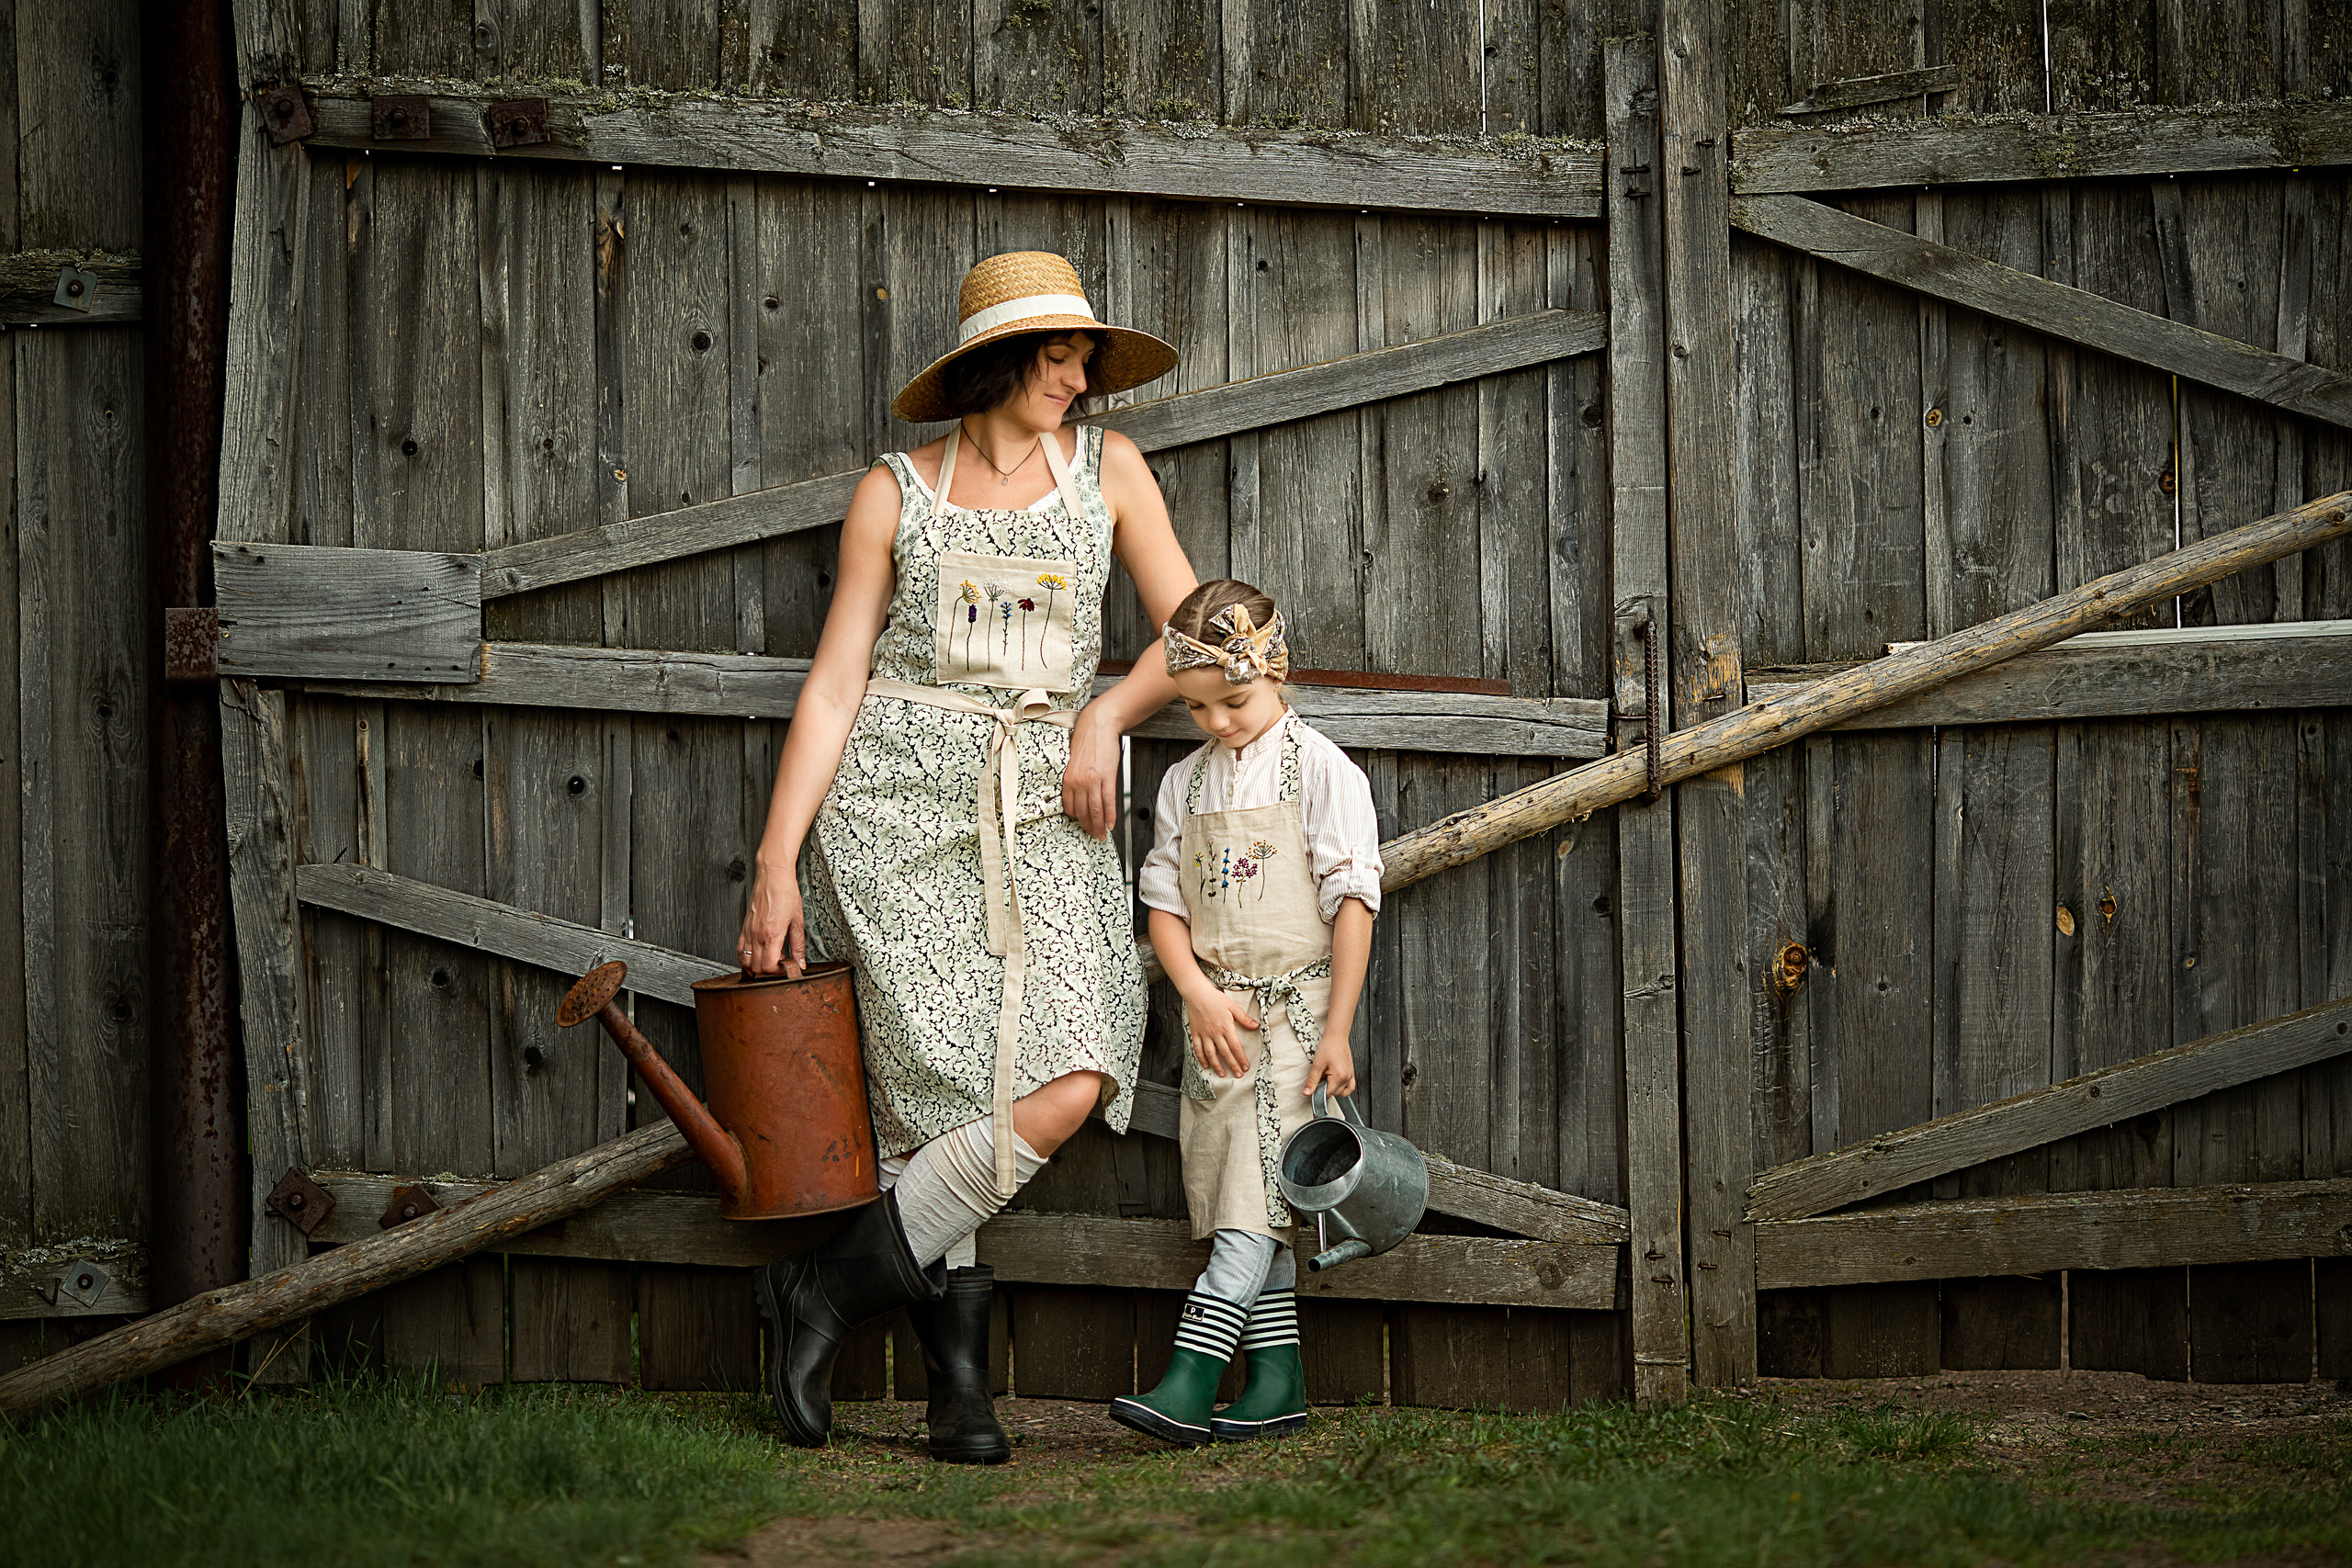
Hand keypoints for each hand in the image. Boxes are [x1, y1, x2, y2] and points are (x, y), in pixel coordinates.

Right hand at [737, 864, 806, 978]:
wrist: (773, 876)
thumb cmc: (786, 893)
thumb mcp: (798, 921)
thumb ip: (798, 946)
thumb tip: (800, 963)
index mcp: (772, 934)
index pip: (768, 966)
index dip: (777, 972)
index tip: (786, 968)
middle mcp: (757, 935)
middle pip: (755, 967)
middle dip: (768, 972)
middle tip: (780, 965)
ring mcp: (748, 931)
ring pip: (745, 961)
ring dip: (756, 967)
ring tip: (769, 960)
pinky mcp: (744, 927)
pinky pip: (739, 949)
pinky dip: (745, 958)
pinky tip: (756, 956)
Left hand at [1060, 703, 1119, 839]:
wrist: (1098, 726)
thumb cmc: (1087, 743)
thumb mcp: (1075, 763)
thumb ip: (1075, 780)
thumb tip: (1081, 797)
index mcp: (1068, 779)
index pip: (1070, 807)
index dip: (1077, 820)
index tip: (1083, 826)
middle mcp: (1078, 781)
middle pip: (1083, 812)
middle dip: (1089, 827)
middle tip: (1095, 836)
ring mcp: (1092, 780)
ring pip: (1095, 810)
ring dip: (1099, 825)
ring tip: (1103, 834)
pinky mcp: (1106, 776)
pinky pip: (1108, 801)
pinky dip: (1110, 815)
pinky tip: (1111, 824)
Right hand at [1185, 984, 1258, 1077]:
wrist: (1197, 993)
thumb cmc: (1216, 999)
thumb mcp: (1233, 1006)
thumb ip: (1244, 1018)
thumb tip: (1256, 1026)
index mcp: (1226, 1027)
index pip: (1236, 1046)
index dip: (1241, 1058)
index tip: (1246, 1067)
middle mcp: (1215, 1033)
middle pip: (1225, 1053)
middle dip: (1232, 1065)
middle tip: (1238, 1075)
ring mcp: (1204, 1034)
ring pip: (1211, 1053)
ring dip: (1217, 1065)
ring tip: (1222, 1074)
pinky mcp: (1196, 1033)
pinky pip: (1198, 1048)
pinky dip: (1201, 1058)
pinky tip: (1206, 1065)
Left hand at [1305, 1038, 1355, 1099]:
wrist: (1336, 1036)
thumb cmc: (1328, 1047)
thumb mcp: (1317, 1064)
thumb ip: (1312, 1080)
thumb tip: (1307, 1092)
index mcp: (1339, 1077)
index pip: (1328, 1093)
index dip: (1319, 1092)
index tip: (1314, 1086)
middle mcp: (1346, 1077)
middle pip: (1335, 1093)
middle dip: (1326, 1089)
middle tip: (1320, 1078)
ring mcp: (1350, 1075)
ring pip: (1342, 1091)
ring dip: (1334, 1089)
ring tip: (1327, 1079)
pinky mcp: (1351, 1072)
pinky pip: (1351, 1087)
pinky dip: (1344, 1089)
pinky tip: (1336, 1084)